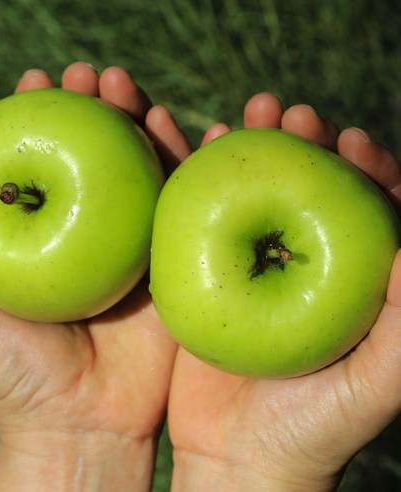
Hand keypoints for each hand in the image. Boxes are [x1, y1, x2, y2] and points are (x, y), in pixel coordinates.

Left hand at [0, 62, 190, 491]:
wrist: (81, 424)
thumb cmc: (10, 368)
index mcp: (41, 229)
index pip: (40, 155)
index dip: (36, 111)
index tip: (37, 79)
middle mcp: (90, 229)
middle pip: (97, 154)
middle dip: (98, 107)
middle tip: (94, 77)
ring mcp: (136, 243)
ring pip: (144, 171)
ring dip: (143, 125)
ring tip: (135, 95)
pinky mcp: (174, 261)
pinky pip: (185, 207)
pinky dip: (187, 167)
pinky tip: (187, 132)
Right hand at [168, 94, 400, 491]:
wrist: (239, 458)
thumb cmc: (314, 428)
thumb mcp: (378, 383)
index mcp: (349, 281)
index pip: (366, 208)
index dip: (362, 167)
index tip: (345, 137)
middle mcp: (301, 267)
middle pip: (303, 191)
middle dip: (298, 145)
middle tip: (284, 111)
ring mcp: (250, 269)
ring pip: (248, 199)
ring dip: (245, 156)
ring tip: (237, 121)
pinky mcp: (205, 279)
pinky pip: (200, 225)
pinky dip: (195, 190)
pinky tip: (192, 156)